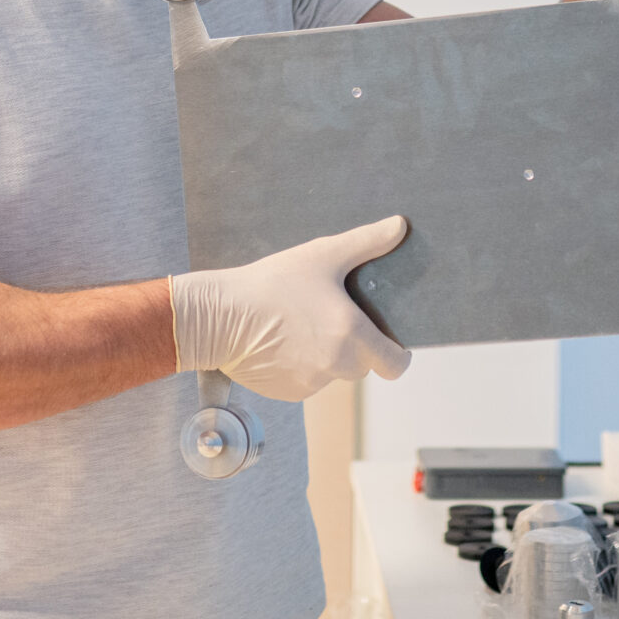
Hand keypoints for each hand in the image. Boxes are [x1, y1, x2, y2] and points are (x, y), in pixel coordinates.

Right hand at [170, 217, 413, 400]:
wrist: (219, 317)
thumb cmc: (272, 283)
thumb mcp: (323, 255)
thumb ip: (367, 241)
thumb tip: (400, 226)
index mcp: (352, 336)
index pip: (395, 364)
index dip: (396, 354)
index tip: (388, 341)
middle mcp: (336, 366)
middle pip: (363, 365)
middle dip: (355, 346)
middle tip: (333, 317)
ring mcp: (310, 383)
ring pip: (332, 372)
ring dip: (326, 356)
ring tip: (300, 324)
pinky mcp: (287, 392)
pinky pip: (305, 380)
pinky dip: (299, 365)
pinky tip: (281, 340)